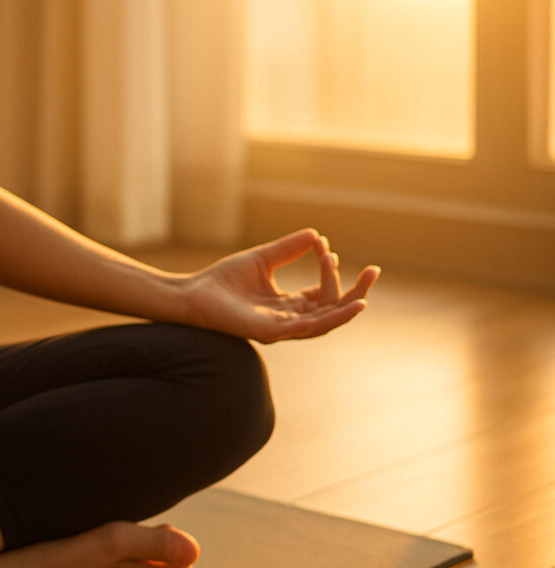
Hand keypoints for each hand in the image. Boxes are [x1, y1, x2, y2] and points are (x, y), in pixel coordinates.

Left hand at [181, 228, 379, 343]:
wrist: (193, 295)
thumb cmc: (223, 281)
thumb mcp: (263, 259)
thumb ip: (288, 249)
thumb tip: (317, 234)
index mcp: (288, 306)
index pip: (323, 295)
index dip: (333, 274)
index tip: (328, 249)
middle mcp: (288, 320)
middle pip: (330, 311)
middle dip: (354, 293)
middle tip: (373, 272)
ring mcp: (279, 329)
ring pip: (322, 325)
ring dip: (343, 310)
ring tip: (364, 298)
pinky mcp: (267, 333)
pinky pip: (300, 331)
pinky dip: (321, 321)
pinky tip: (336, 310)